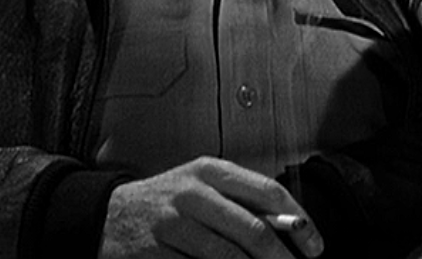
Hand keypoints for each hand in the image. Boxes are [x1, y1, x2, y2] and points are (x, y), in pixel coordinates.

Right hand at [99, 156, 324, 258]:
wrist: (106, 215)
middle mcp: (193, 193)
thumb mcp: (201, 187)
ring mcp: (173, 224)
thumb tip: (288, 227)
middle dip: (281, 258)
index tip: (315, 246)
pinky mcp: (156, 253)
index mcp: (210, 171)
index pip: (268, 191)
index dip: (298, 222)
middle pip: (253, 230)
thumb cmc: (165, 202)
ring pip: (229, 257)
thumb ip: (240, 202)